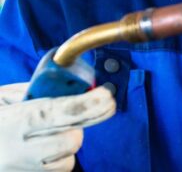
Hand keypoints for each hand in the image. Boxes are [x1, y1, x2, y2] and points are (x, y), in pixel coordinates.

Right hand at [0, 83, 115, 170]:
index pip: (56, 112)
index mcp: (13, 122)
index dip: (85, 104)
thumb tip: (68, 84)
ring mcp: (19, 170)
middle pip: (70, 140)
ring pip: (67, 161)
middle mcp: (17, 150)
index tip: (106, 96)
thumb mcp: (2, 98)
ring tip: (51, 133)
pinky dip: (58, 160)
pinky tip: (44, 149)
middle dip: (80, 124)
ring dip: (67, 145)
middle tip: (84, 110)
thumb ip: (32, 91)